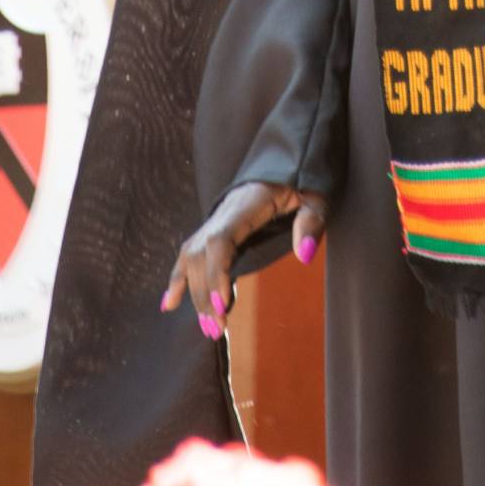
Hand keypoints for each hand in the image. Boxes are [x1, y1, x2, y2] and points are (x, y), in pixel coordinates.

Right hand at [160, 181, 327, 338]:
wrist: (289, 155)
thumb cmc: (303, 178)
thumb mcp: (316, 196)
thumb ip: (311, 222)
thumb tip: (305, 255)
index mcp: (246, 203)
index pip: (220, 240)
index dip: (215, 272)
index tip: (222, 304)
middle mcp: (223, 212)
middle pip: (201, 256)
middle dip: (205, 295)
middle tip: (217, 330)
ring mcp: (215, 219)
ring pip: (191, 258)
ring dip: (195, 294)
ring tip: (208, 328)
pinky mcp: (213, 228)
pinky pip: (188, 253)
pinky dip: (178, 278)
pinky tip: (169, 304)